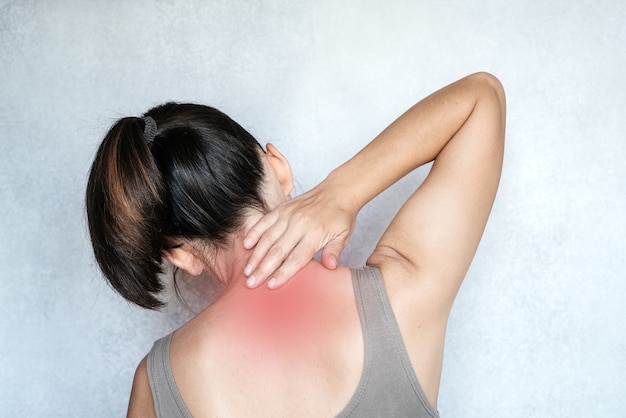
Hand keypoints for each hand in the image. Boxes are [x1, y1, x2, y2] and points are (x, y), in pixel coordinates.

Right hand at [242, 183, 356, 288]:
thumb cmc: (340, 217)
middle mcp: (299, 224)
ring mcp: (288, 215)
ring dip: (255, 255)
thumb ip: (334, 251)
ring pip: (267, 238)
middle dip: (262, 269)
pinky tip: (246, 245)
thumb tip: (330, 266)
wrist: (337, 191)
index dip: (282, 273)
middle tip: (251, 283)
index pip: (296, 258)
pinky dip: (254, 233)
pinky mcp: (282, 208)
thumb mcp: (343, 236)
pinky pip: (264, 221)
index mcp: (315, 234)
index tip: (271, 285)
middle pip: (277, 251)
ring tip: (246, 271)